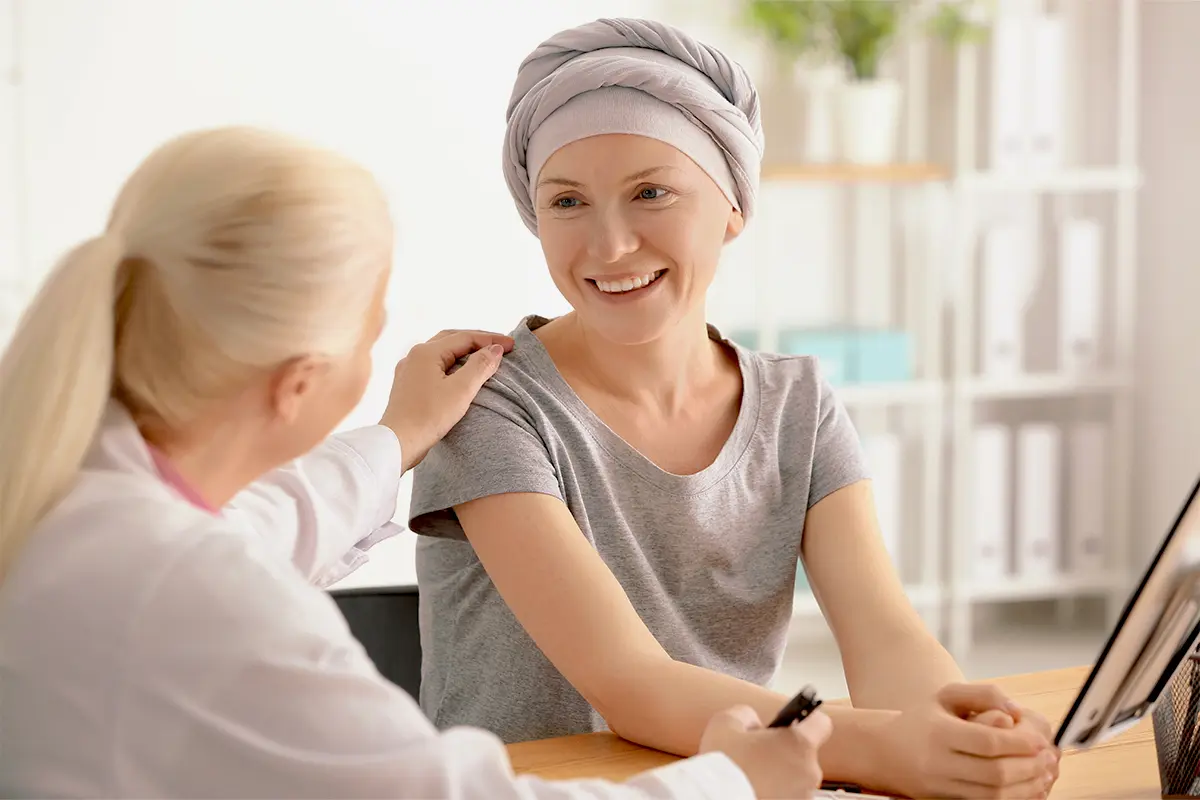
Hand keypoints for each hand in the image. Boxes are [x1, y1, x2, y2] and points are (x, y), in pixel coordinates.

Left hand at [379, 329, 514, 472]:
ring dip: (464, 351)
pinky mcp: (407, 385)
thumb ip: (480, 366)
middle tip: (500, 346)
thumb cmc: (428, 417)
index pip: (465, 337)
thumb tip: (495, 349)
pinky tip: (459, 373)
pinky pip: (433, 366)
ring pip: (441, 352)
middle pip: (451, 339)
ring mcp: (408, 370)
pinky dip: (451, 364)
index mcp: (426, 352)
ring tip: (484, 356)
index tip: (512, 345)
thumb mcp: (461, 390)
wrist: (397, 443)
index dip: (491, 340)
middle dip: (477, 340)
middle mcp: (414, 355)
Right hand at [699, 705, 830, 798]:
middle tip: (755, 755)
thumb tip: (752, 722)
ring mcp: (802, 796)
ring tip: (750, 777)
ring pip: (794, 778)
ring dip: (778, 776)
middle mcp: (809, 772)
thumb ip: (746, 714)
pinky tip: (753, 790)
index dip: (805, 720)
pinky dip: (773, 793)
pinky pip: (786, 796)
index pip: (821, 723)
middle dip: (782, 752)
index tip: (790, 724)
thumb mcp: (725, 723)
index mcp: (799, 744)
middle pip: (802, 754)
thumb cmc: (724, 765)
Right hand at [871, 683, 1056, 798]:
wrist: (883, 752)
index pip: (988, 742)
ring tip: (1042, 775)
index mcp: (939, 732)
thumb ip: (983, 694)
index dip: (1020, 744)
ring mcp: (940, 787)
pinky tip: (1025, 789)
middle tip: (1047, 760)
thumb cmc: (922, 720)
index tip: (1040, 741)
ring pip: (993, 795)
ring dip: (1025, 788)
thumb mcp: (946, 697)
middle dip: (1029, 768)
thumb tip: (1015, 711)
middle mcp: (938, 763)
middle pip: (995, 773)